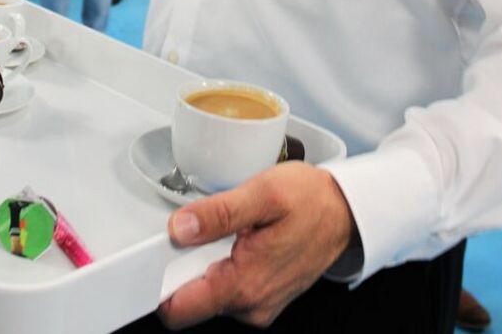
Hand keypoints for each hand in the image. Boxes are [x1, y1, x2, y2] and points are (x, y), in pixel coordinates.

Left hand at [159, 162, 353, 328]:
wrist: (345, 211)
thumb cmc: (310, 200)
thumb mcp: (263, 193)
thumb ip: (218, 213)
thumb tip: (180, 227)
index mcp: (244, 284)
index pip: (179, 308)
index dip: (158, 282)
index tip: (156, 254)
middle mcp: (250, 305)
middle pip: (190, 298)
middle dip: (186, 263)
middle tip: (204, 226)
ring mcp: (258, 304)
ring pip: (208, 290)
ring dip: (207, 260)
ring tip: (232, 228)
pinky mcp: (262, 297)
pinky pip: (227, 286)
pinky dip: (225, 262)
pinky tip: (242, 238)